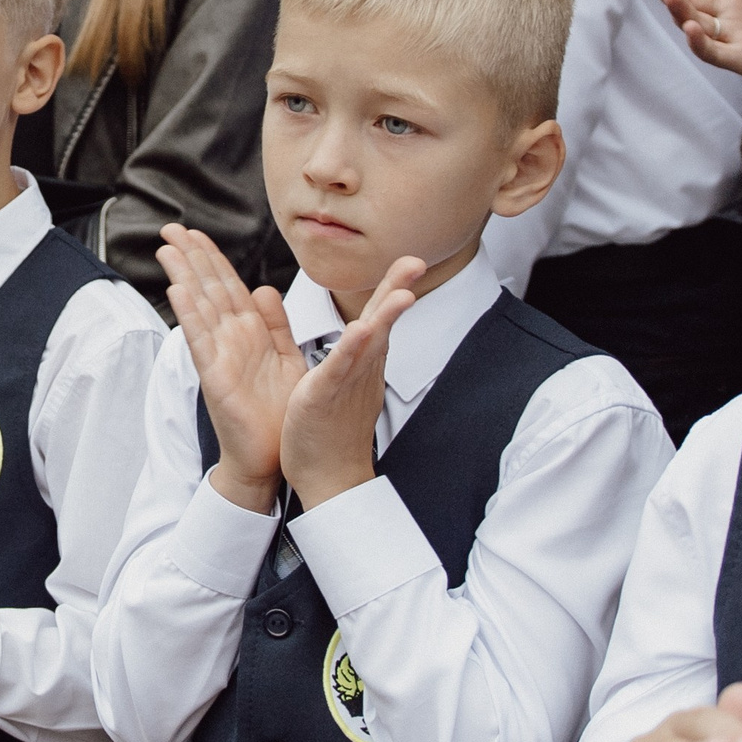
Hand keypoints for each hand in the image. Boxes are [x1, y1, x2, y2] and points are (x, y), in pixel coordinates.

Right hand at [159, 223, 299, 513]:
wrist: (272, 459)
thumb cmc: (277, 414)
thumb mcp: (284, 359)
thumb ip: (275, 324)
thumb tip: (263, 289)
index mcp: (249, 335)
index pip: (227, 287)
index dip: (212, 258)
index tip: (196, 233)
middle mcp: (230, 341)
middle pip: (208, 289)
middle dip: (190, 257)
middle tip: (170, 228)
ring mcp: (220, 358)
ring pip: (200, 308)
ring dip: (183, 276)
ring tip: (167, 248)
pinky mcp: (216, 378)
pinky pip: (201, 341)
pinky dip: (189, 314)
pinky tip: (178, 290)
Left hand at [282, 256, 422, 507]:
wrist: (329, 479)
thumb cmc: (331, 430)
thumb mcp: (338, 378)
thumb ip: (344, 348)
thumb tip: (357, 326)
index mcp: (362, 363)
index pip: (378, 319)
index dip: (393, 290)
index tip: (409, 262)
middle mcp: (361, 370)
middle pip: (382, 324)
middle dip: (398, 292)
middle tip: (417, 262)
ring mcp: (346, 383)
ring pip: (368, 344)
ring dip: (384, 317)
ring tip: (401, 293)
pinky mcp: (324, 397)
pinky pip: (338, 370)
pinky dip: (350, 350)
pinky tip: (360, 330)